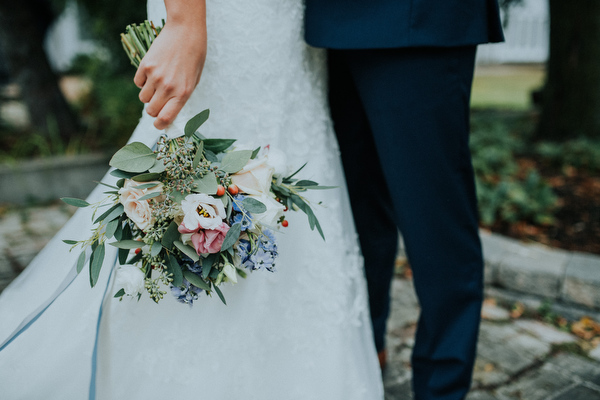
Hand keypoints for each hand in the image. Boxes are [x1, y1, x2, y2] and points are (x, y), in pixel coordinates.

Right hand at [134, 11, 206, 129]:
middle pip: (151, 110)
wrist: (186, 32)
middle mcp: (168, 87)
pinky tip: (152, 72)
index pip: (165, 118)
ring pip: (143, 98)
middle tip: (158, 101)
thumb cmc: (194, 57)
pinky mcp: (145, 65)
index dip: (160, 125)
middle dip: (153, 109)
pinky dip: (142, 81)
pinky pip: (138, 83)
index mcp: (183, 94)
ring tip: (158, 83)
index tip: (158, 124)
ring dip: (148, 95)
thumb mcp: (193, 81)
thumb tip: (167, 113)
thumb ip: (181, 97)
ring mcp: (155, 76)